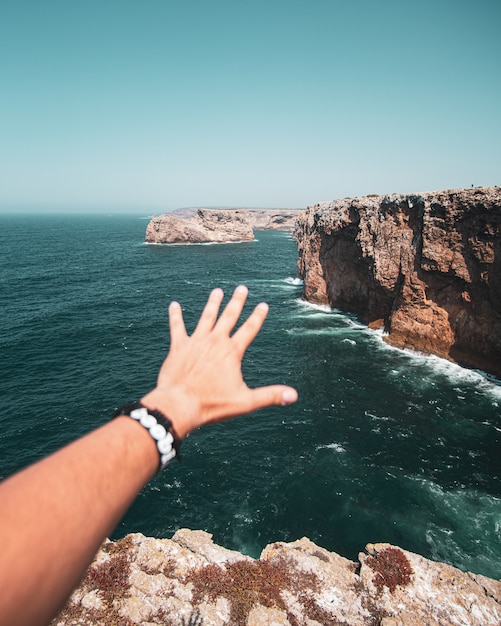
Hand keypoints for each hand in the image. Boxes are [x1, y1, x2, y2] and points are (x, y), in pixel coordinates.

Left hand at [141, 285, 297, 439]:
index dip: (257, 317)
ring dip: (212, 304)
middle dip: (237, 302)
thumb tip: (294, 396)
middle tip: (242, 288)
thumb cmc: (212, 404)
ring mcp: (196, 342)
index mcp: (231, 352)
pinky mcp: (178, 347)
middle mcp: (215, 342)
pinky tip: (174, 305)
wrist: (179, 404)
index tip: (263, 305)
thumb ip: (270, 396)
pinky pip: (177, 327)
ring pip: (206, 317)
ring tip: (217, 291)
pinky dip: (176, 316)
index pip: (249, 329)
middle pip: (229, 317)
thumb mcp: (245, 402)